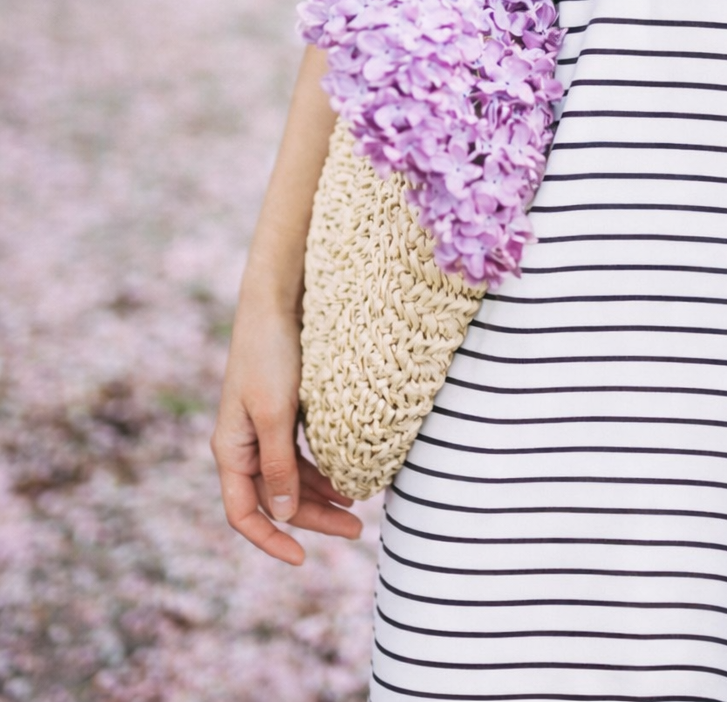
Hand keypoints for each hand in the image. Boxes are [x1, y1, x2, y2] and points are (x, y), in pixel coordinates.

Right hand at [211, 298, 362, 564]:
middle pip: (275, 498)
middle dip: (313, 518)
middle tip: (357, 531)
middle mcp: (244, 444)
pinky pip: (300, 454)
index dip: (270, 540)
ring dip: (321, 495)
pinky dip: (322, 469)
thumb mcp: (276, 413)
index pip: (243, 513)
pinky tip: (348, 475)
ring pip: (291, 478)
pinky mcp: (283, 413)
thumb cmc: (270, 355)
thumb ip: (279, 465)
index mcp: (231, 449)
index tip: (303, 559)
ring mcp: (262, 429)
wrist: (276, 302)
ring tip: (360, 506)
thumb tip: (282, 514)